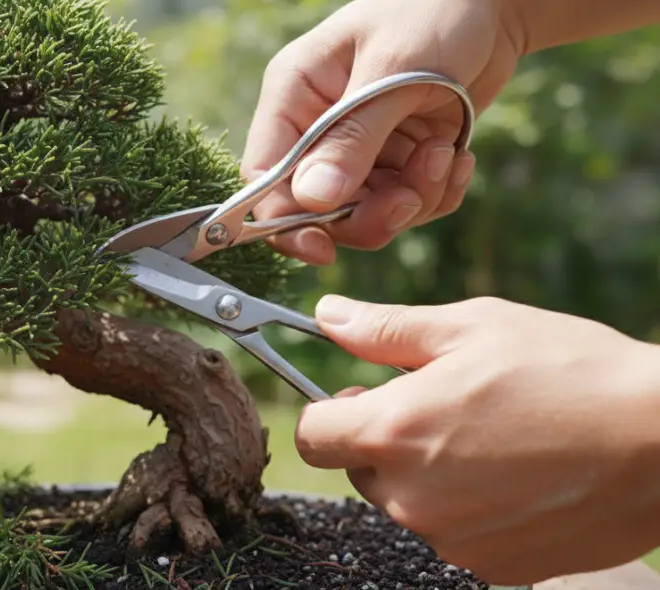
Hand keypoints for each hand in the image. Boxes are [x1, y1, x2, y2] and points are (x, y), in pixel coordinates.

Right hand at [242, 0, 524, 265]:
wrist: (495, 1)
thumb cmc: (433, 14)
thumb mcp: (392, 72)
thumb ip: (351, 138)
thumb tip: (313, 200)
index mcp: (293, 95)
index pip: (264, 177)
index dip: (285, 221)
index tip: (324, 249)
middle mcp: (316, 125)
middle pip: (317, 208)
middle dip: (369, 213)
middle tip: (412, 196)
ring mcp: (357, 146)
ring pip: (366, 213)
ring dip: (412, 199)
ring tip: (446, 156)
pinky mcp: (395, 159)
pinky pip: (404, 205)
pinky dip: (434, 194)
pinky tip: (458, 157)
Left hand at [294, 295, 659, 584]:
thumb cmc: (570, 372)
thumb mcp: (472, 328)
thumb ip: (385, 329)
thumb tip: (328, 316)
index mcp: (394, 432)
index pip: (312, 435)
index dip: (332, 410)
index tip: (367, 393)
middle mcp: (410, 496)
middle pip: (359, 470)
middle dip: (386, 439)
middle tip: (448, 406)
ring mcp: (451, 539)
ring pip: (407, 503)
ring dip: (430, 474)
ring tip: (496, 437)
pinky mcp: (492, 567)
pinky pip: (454, 533)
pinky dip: (472, 507)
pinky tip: (520, 475)